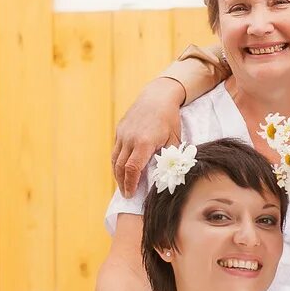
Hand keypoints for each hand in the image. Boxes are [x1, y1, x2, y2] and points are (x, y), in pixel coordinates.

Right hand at [111, 77, 185, 196]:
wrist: (158, 96)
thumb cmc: (170, 119)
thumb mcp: (174, 140)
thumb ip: (169, 158)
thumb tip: (165, 176)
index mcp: (144, 143)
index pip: (132, 169)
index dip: (130, 184)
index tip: (131, 194)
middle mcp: (130, 138)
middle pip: (120, 167)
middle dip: (122, 183)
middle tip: (126, 194)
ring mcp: (122, 133)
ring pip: (115, 159)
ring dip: (117, 174)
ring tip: (122, 184)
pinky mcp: (120, 129)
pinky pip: (115, 150)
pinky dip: (117, 162)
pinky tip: (122, 169)